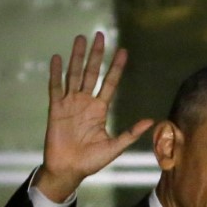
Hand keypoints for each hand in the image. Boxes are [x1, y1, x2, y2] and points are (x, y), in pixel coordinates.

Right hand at [35, 32, 153, 201]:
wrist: (68, 171)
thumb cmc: (91, 161)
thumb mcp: (114, 147)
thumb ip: (130, 133)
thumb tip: (151, 121)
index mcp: (99, 109)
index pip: (109, 83)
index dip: (116, 67)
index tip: (124, 51)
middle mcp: (85, 102)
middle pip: (91, 72)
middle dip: (96, 54)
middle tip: (100, 35)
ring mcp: (70, 104)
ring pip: (74, 75)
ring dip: (77, 57)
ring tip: (80, 39)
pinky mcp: (55, 109)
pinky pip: (55, 88)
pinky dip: (56, 73)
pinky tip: (57, 59)